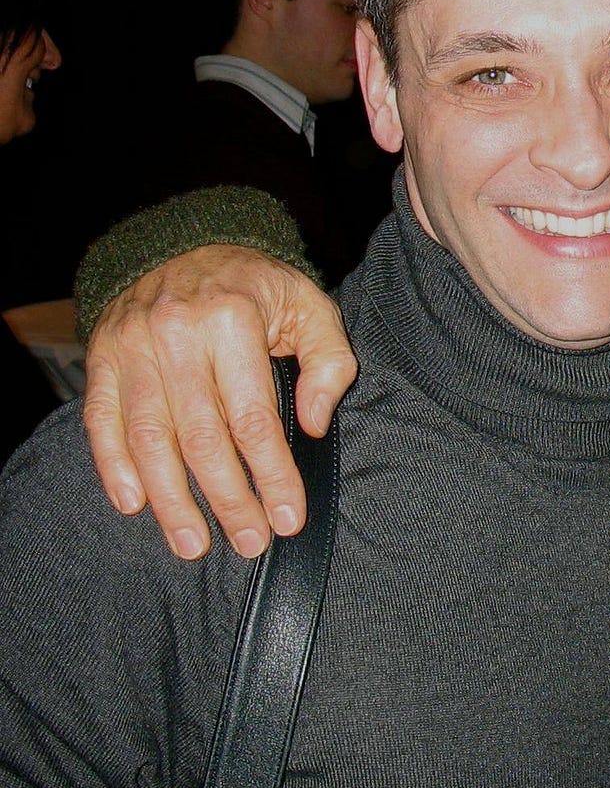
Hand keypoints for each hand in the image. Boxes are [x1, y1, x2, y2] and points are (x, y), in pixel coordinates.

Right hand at [82, 245, 355, 560]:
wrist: (186, 244)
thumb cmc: (258, 288)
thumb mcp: (311, 307)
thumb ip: (329, 361)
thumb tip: (314, 423)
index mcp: (233, 321)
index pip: (254, 417)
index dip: (272, 475)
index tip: (289, 517)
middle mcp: (177, 334)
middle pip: (202, 437)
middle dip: (229, 499)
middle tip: (250, 541)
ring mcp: (132, 348)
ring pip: (150, 439)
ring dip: (172, 500)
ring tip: (194, 543)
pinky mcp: (102, 359)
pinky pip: (103, 422)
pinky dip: (115, 468)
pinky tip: (136, 505)